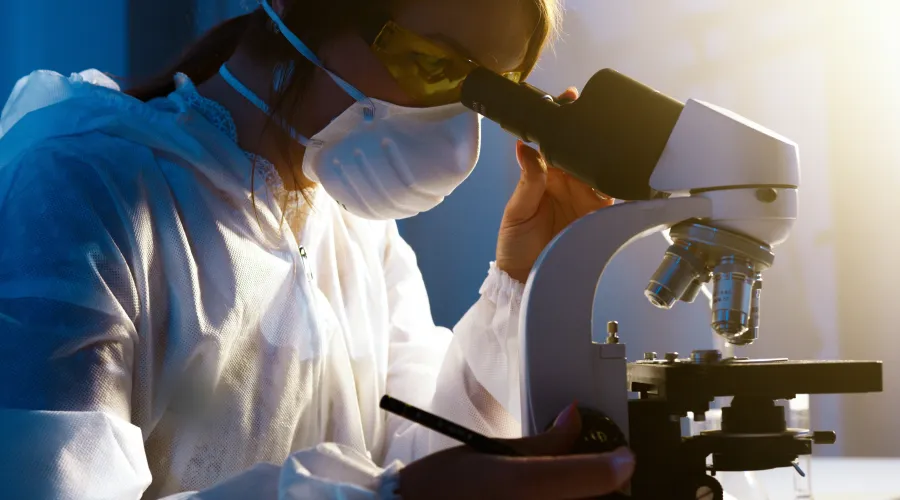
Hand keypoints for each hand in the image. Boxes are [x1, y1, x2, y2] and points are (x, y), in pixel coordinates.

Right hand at [397, 404, 634, 499]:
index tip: (624, 458)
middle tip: (596, 473)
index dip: (614, 465)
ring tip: (568, 487)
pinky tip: (549, 497)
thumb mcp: (490, 451)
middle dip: (601, 486)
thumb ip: (542, 441)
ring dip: (583, 496)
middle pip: (595, 498)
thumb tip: (573, 417)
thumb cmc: (442, 487)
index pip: (589, 476)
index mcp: (520, 483)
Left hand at [496, 87, 615, 282]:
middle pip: (582, 150)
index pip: (555, 142)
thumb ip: (527, 181)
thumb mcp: (516, 212)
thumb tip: (525, 147)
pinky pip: (613, 193)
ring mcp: (585, 197)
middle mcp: (567, 182)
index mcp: (544, 176)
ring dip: (603, 153)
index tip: (569, 100)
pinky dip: (618, 182)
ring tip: (607, 138)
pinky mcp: (599, 214)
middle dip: (588, 131)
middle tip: (594, 111)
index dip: (562, 121)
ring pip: (599, 167)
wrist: (527, 280)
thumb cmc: (515, 246)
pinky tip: (620, 170)